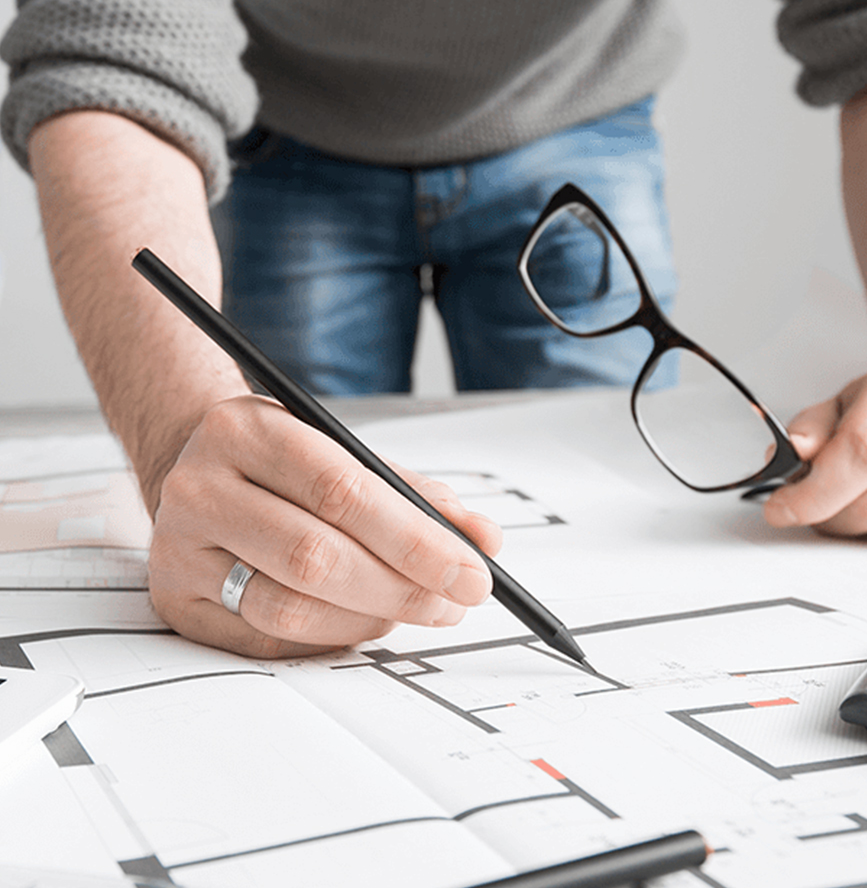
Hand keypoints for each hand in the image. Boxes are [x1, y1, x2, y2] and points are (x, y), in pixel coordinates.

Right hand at [147, 395, 502, 657]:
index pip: (343, 492)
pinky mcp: (177, 603)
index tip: (471, 572)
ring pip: (290, 608)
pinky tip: (365, 620)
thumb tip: (483, 540)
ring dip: (372, 619)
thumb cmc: (286, 465)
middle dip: (403, 588)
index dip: (416, 540)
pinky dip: (334, 636)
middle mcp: (201, 487)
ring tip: (417, 609)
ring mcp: (180, 550)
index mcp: (248, 430)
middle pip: (316, 557)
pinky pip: (270, 642)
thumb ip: (418, 497)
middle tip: (454, 601)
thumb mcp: (349, 456)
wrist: (195, 468)